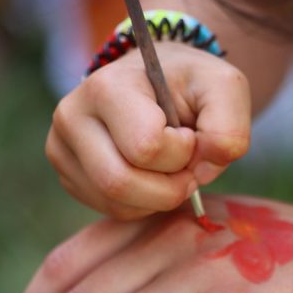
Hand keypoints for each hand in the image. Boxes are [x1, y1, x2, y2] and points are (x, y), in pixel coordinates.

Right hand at [46, 43, 250, 219]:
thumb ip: (229, 127)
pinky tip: (152, 177)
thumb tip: (208, 166)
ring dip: (159, 198)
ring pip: (115, 203)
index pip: (146, 147)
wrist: (159, 82)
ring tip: (171, 168)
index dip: (182, 152)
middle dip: (169, 188)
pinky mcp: (68, 174)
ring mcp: (62, 148)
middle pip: (120, 183)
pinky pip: (111, 210)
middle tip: (188, 167)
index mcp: (106, 87)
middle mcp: (72, 117)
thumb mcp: (225, 88)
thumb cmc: (191, 84)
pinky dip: (143, 204)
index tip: (189, 133)